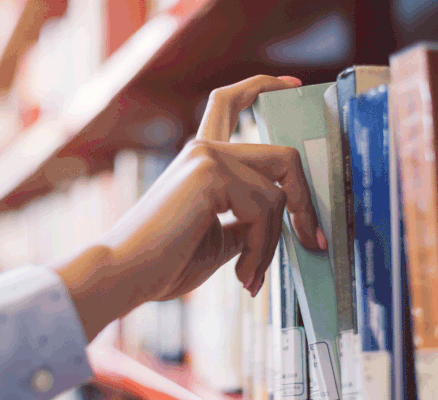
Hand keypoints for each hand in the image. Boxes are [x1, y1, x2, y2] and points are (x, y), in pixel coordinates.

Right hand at [56, 75, 325, 340]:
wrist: (125, 275)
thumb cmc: (165, 263)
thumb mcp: (220, 239)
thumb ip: (249, 222)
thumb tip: (287, 224)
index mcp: (201, 159)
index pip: (231, 102)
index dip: (265, 87)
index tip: (293, 85)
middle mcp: (204, 148)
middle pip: (283, 157)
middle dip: (305, 202)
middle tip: (311, 240)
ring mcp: (207, 157)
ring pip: (278, 193)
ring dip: (272, 244)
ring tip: (251, 275)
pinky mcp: (210, 173)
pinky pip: (264, 210)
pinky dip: (262, 249)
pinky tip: (242, 274)